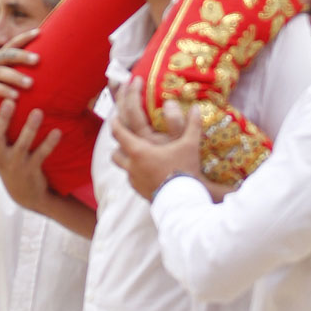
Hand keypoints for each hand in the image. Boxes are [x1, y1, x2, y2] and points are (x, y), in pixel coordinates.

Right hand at [0, 28, 40, 128]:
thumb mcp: (7, 82)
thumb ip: (20, 73)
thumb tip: (48, 69)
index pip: (12, 44)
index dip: (24, 37)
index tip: (40, 32)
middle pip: (6, 55)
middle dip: (22, 55)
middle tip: (38, 59)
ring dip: (15, 77)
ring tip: (30, 84)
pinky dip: (3, 91)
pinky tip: (15, 97)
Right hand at [0, 97, 60, 211]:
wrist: (24, 194)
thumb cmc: (11, 160)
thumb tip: (3, 94)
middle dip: (3, 118)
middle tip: (10, 100)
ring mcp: (15, 164)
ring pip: (21, 146)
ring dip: (29, 129)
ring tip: (38, 112)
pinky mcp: (31, 171)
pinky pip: (41, 155)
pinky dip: (49, 143)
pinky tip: (57, 131)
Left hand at [111, 77, 202, 200]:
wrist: (181, 203)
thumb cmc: (183, 171)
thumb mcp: (189, 145)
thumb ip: (192, 125)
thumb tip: (196, 107)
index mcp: (138, 150)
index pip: (118, 131)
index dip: (115, 119)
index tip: (114, 112)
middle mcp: (131, 165)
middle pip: (115, 147)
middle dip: (117, 136)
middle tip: (120, 125)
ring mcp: (133, 179)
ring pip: (120, 163)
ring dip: (122, 153)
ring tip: (130, 146)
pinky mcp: (138, 190)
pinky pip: (129, 175)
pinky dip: (132, 167)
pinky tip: (143, 165)